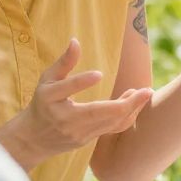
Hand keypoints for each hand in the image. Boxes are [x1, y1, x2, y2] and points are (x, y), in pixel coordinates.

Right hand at [0, 39, 151, 170]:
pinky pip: (110, 129)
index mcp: (49, 99)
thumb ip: (63, 62)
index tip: (99, 74)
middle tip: (146, 90)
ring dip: (130, 108)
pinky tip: (135, 104)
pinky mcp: (87, 140)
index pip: (67, 89)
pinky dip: (126, 117)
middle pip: (97, 112)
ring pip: (109, 123)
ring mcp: (77, 132)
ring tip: (145, 93)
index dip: (81, 81)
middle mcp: (64, 118)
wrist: (33, 139)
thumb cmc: (42, 103)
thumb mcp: (47, 80)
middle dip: (125, 104)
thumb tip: (76, 41)